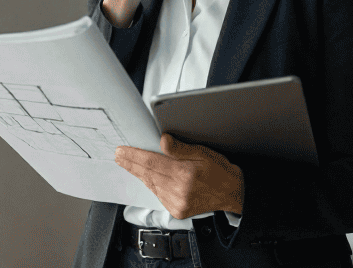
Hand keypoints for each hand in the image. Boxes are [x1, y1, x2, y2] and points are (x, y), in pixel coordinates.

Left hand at [116, 133, 243, 219]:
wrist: (233, 195)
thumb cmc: (220, 172)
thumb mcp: (204, 153)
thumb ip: (181, 148)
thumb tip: (163, 141)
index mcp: (185, 174)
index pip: (152, 162)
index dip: (134, 156)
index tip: (122, 151)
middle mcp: (179, 191)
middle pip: (148, 174)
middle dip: (131, 164)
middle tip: (119, 156)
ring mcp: (177, 203)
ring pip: (151, 185)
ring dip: (139, 174)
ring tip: (128, 164)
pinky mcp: (177, 211)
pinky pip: (158, 194)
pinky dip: (151, 184)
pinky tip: (146, 176)